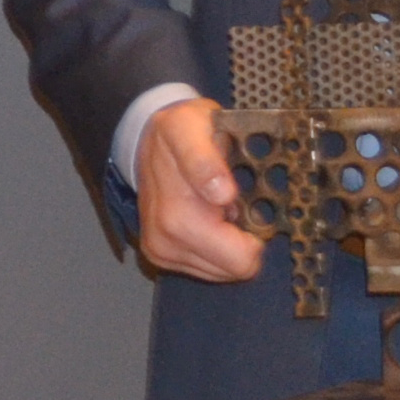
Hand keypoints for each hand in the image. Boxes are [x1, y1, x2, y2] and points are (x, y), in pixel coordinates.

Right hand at [133, 98, 267, 283]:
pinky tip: (205, 217)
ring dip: (227, 241)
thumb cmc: (178, 133)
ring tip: (216, 207)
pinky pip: (207, 268)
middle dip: (241, 237)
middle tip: (232, 203)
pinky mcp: (160, 257)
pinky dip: (213, 246)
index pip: (241, 261)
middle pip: (235, 269)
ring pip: (223, 271)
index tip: (244, 202)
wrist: (145, 139)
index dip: (254, 232)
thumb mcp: (192, 128)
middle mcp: (165, 242)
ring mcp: (160, 252)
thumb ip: (205, 160)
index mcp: (177, 219)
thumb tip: (223, 195)